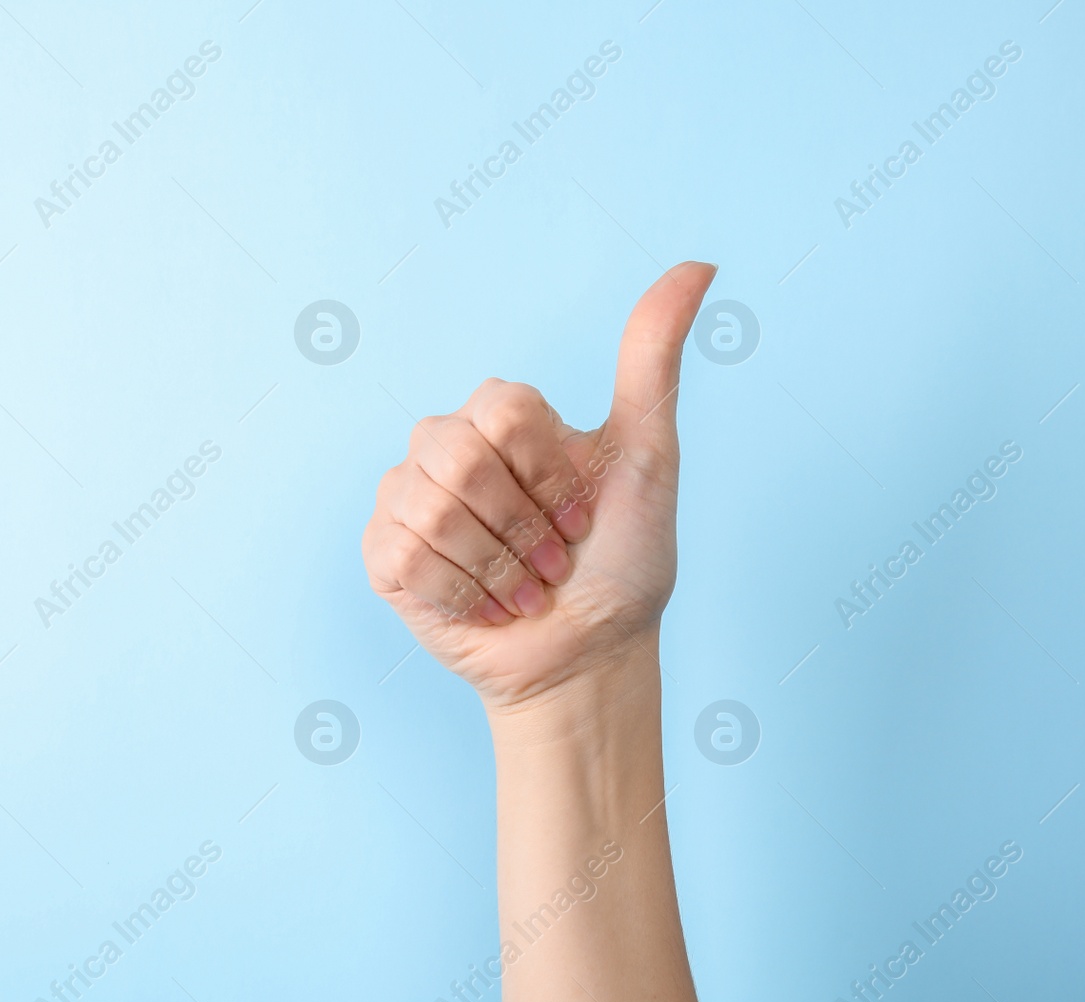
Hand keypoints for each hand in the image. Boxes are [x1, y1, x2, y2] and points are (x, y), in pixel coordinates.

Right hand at [362, 262, 716, 710]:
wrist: (591, 654)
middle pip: (460, 455)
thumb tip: (699, 264)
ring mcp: (409, 499)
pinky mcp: (385, 558)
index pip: (504, 409)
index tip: (582, 517)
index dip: (550, 475)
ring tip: (525, 590)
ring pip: (432, 508)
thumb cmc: (622, 560)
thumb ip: (653, 358)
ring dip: (497, 568)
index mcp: (501, 417)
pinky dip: (460, 594)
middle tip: (554, 561)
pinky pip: (402, 554)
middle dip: (523, 526)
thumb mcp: (648, 453)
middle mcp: (448, 448)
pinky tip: (486, 608)